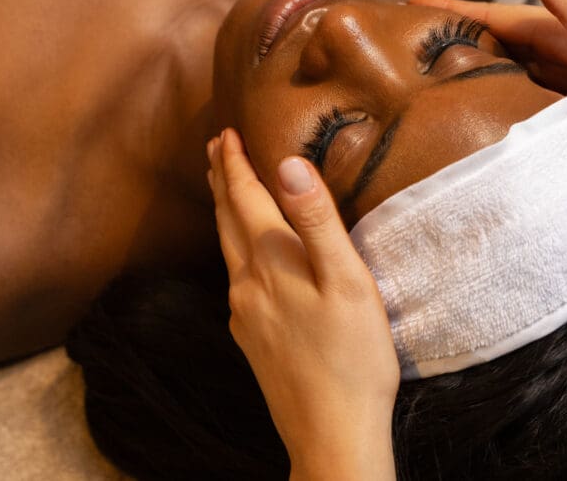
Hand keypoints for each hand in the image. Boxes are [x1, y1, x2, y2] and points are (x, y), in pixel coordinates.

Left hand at [206, 129, 397, 480]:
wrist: (331, 433)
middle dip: (221, 181)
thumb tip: (287, 164)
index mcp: (271, 263)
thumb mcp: (347, 281)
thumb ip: (317, 221)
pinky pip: (235, 279)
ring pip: (227, 250)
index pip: (244, 199)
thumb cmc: (352, 357)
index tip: (225, 132)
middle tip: (215, 148)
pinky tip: (243, 257)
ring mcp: (245, 315)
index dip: (234, 163)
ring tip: (223, 190)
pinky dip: (234, 248)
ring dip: (224, 213)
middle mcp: (247, 285)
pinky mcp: (251, 339)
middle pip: (227, 221)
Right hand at [412, 0, 566, 193]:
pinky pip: (531, 101)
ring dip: (479, 68)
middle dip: (460, 36)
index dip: (459, 9)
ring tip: (433, 75)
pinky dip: (505, 99)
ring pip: (515, 72)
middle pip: (504, 41)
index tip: (412, 4)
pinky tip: (485, 110)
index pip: (504, 15)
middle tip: (410, 40)